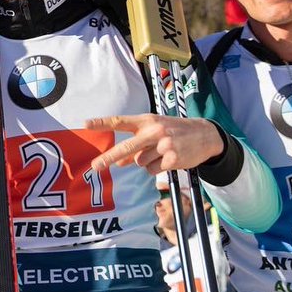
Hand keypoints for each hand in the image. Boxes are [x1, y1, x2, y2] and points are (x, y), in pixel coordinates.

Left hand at [85, 114, 223, 175]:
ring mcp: (163, 145)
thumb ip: (136, 145)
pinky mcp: (172, 159)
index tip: (86, 124)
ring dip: (148, 162)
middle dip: (108, 158)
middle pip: (126, 147)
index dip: (102, 122)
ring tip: (163, 152)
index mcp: (147, 121)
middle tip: (94, 167)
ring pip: (141, 163)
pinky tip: (170, 159)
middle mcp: (154, 131)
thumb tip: (118, 161)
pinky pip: (153, 170)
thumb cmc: (174, 131)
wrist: (205, 135)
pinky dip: (158, 168)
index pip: (120, 121)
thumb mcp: (154, 132)